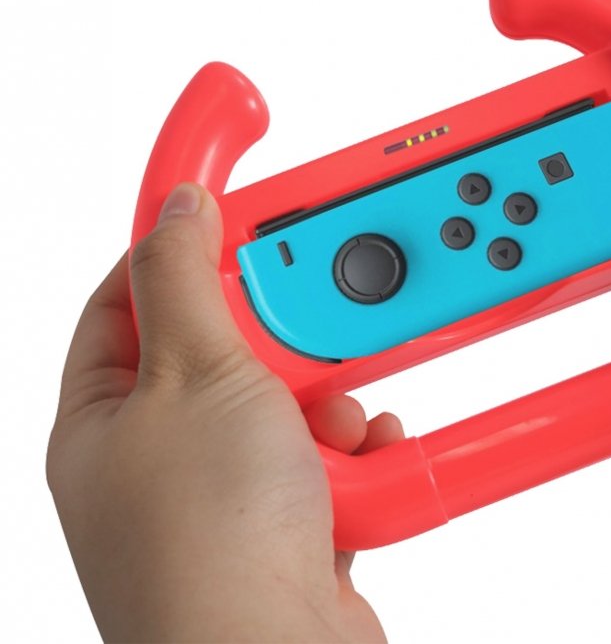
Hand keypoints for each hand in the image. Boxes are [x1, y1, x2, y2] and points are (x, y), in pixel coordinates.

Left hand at [47, 183, 401, 641]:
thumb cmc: (207, 544)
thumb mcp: (193, 375)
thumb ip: (182, 281)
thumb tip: (175, 209)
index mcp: (107, 416)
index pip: (125, 299)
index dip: (173, 249)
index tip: (224, 208)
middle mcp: (162, 454)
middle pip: (220, 345)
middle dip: (273, 332)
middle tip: (303, 314)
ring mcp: (228, 490)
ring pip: (284, 398)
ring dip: (322, 397)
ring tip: (333, 411)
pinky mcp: (290, 519)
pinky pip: (325, 452)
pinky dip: (352, 445)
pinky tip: (361, 449)